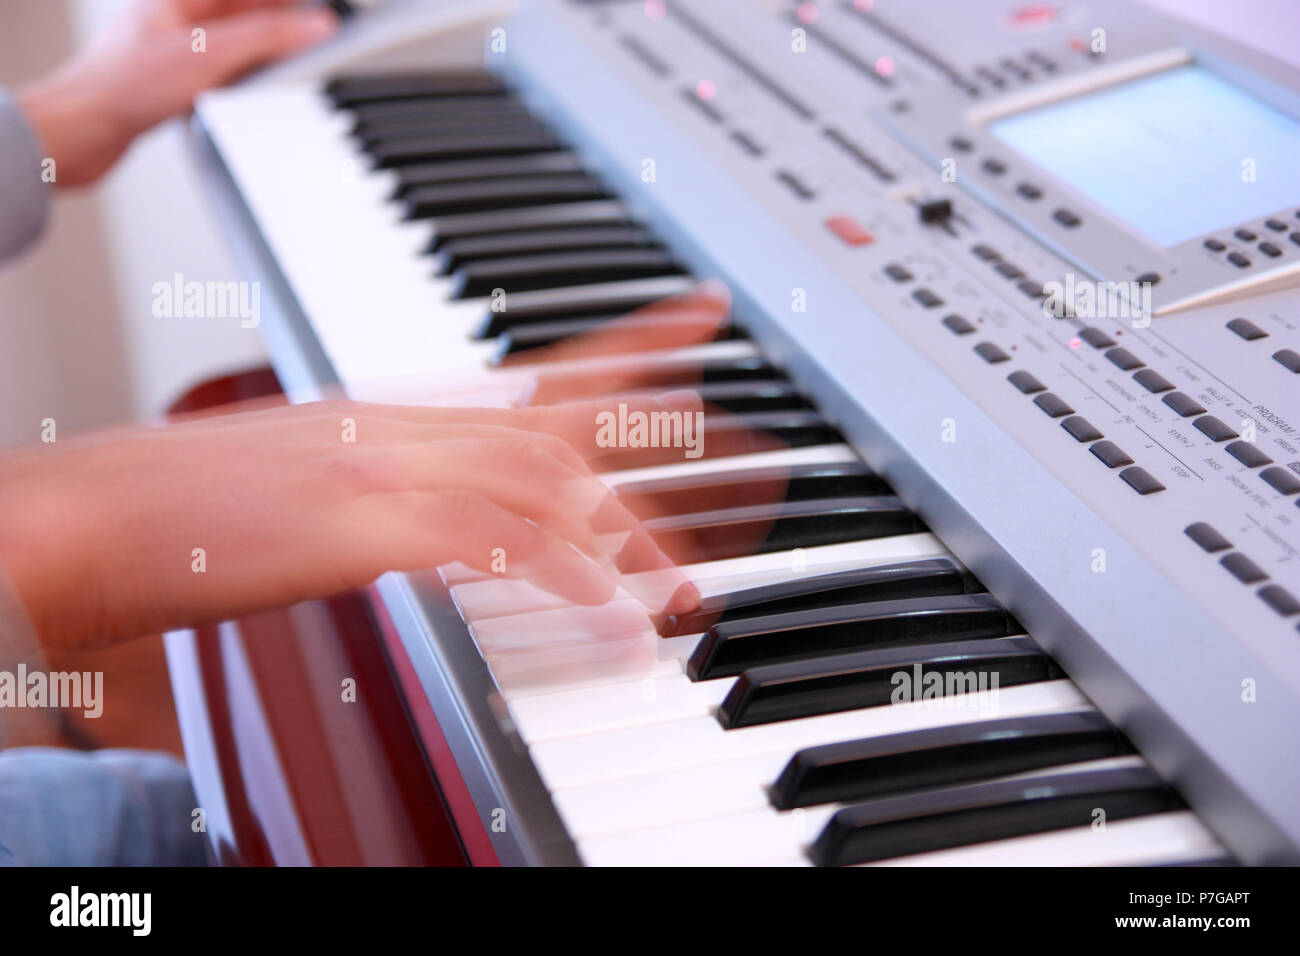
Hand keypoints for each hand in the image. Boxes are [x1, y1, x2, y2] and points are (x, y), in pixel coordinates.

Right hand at [0, 397, 700, 650]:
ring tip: (681, 590)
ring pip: (546, 481)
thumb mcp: (329, 483)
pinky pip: (490, 540)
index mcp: (409, 414)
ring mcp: (389, 467)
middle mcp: (413, 426)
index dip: (638, 340)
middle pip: (572, 423)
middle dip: (669, 449)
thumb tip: (481, 525)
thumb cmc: (208, 509)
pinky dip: (558, 574)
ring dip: (624, 539)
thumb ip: (415, 494)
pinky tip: (603, 612)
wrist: (106, 518)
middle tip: (752, 468)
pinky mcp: (362, 522)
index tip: (705, 314)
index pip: (548, 368)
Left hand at [18, 0, 337, 185]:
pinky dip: (239, 87)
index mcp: (182, 0)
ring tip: (287, 71)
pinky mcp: (168, 87)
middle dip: (278, 30)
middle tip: (313, 41)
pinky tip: (248, 100)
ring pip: (231, 50)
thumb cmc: (125, 86)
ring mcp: (172, 54)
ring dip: (259, 61)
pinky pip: (217, 79)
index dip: (286, 4)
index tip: (319, 15)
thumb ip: (268, 37)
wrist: (82, 130)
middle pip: (242, 17)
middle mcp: (176, 21)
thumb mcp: (212, 54)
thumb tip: (314, 25)